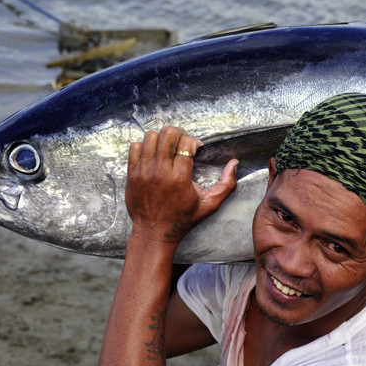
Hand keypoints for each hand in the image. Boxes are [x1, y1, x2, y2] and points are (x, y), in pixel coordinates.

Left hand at [125, 126, 237, 244]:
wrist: (154, 232)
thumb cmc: (182, 219)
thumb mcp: (210, 205)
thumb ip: (226, 184)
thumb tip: (235, 163)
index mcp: (180, 178)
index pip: (186, 144)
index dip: (194, 141)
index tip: (195, 149)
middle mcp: (160, 172)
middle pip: (167, 134)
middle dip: (178, 134)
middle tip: (181, 142)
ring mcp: (143, 172)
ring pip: (150, 137)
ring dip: (161, 138)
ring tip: (167, 147)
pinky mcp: (131, 174)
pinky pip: (135, 146)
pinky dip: (145, 145)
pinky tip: (153, 154)